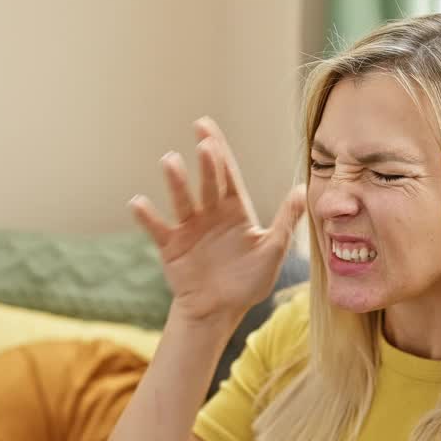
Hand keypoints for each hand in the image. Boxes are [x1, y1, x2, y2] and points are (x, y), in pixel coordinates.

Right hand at [129, 117, 306, 322]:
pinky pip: (157, 228)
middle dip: (206, 162)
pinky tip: (138, 202)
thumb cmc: (248, 282)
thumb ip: (285, 221)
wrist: (219, 311)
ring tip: (170, 161)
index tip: (207, 128)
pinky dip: (147, 216)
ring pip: (182, 200)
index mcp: (235, 211)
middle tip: (204, 143)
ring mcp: (189, 228)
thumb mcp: (272, 251)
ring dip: (177, 182)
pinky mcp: (171, 246)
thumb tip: (302, 190)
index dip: (220, 152)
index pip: (228, 175)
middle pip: (207, 183)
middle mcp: (210, 213)